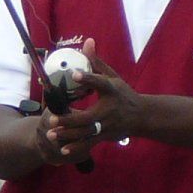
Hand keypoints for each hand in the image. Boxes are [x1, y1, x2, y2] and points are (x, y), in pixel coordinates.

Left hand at [38, 40, 145, 163]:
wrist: (141, 116)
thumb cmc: (123, 94)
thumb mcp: (113, 77)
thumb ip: (97, 62)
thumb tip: (87, 42)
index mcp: (111, 91)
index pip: (100, 83)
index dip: (88, 78)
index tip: (75, 74)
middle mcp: (109, 110)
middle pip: (88, 117)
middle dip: (69, 120)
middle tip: (51, 118)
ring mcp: (107, 126)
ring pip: (86, 133)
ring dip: (68, 135)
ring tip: (50, 134)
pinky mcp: (105, 136)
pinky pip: (89, 144)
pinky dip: (77, 148)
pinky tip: (62, 150)